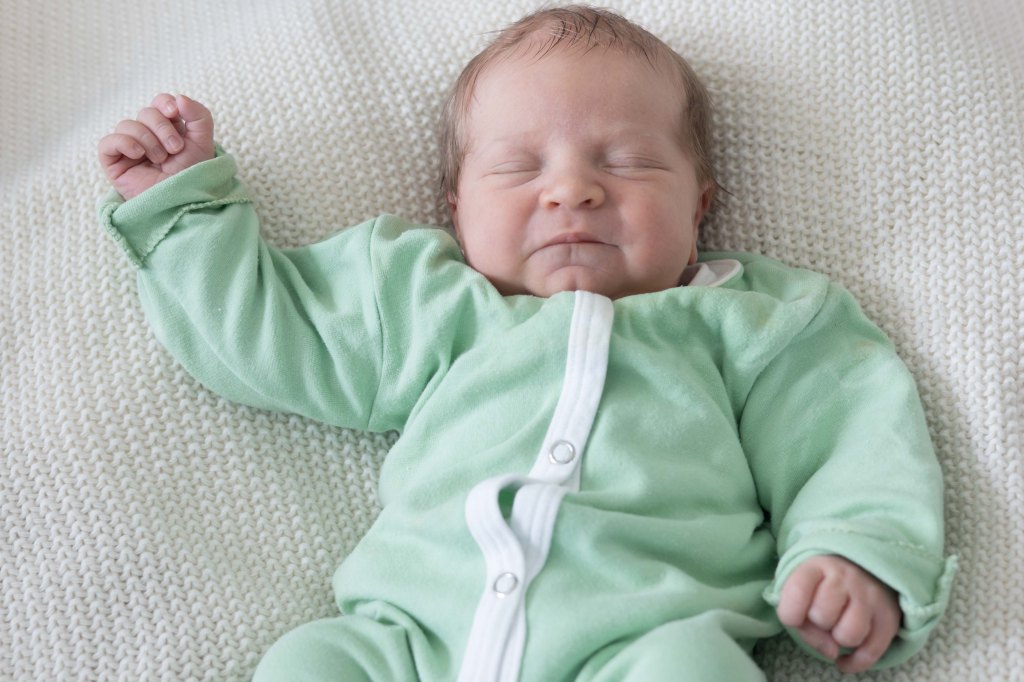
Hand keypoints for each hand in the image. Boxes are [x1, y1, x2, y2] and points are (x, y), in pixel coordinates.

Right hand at [98, 93, 214, 199]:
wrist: (183, 202)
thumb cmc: (193, 176)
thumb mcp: (203, 143)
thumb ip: (199, 116)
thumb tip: (178, 98)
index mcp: (169, 129)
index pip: (160, 103)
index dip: (165, 103)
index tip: (174, 112)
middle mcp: (148, 136)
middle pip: (146, 112)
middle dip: (162, 128)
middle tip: (175, 149)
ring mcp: (129, 149)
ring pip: (127, 124)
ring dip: (148, 140)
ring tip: (160, 160)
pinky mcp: (114, 163)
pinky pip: (108, 141)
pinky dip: (124, 142)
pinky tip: (138, 154)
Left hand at [776, 555, 900, 673]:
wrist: (864, 569)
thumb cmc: (823, 585)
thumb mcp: (803, 589)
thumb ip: (801, 619)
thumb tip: (831, 652)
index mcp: (816, 566)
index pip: (796, 594)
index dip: (790, 615)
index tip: (796, 616)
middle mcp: (845, 577)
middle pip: (822, 617)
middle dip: (818, 624)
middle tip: (823, 616)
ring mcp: (870, 595)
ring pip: (849, 636)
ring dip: (839, 639)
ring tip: (838, 628)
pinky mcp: (889, 616)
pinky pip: (871, 653)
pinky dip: (855, 661)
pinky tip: (846, 656)